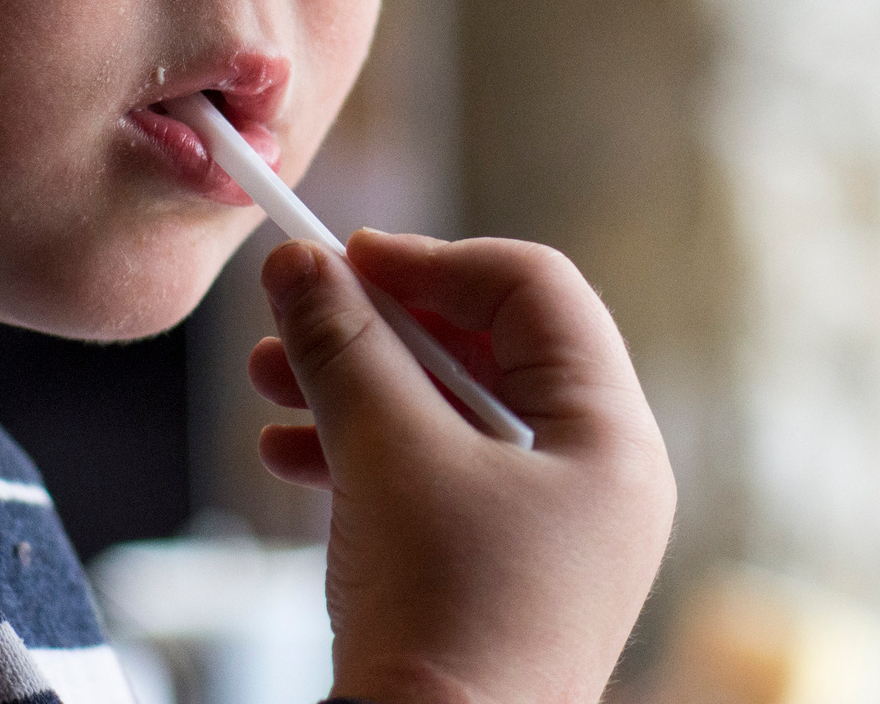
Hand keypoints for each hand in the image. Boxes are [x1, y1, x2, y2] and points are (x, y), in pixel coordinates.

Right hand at [250, 231, 675, 703]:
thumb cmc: (443, 623)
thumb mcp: (388, 458)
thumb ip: (345, 346)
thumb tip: (299, 263)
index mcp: (611, 438)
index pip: (535, 291)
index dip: (435, 260)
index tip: (343, 256)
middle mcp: (597, 478)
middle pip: (490, 348)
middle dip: (380, 326)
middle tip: (296, 311)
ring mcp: (552, 532)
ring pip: (452, 414)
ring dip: (357, 386)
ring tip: (268, 381)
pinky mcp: (498, 576)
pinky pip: (437, 479)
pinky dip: (364, 453)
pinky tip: (288, 453)